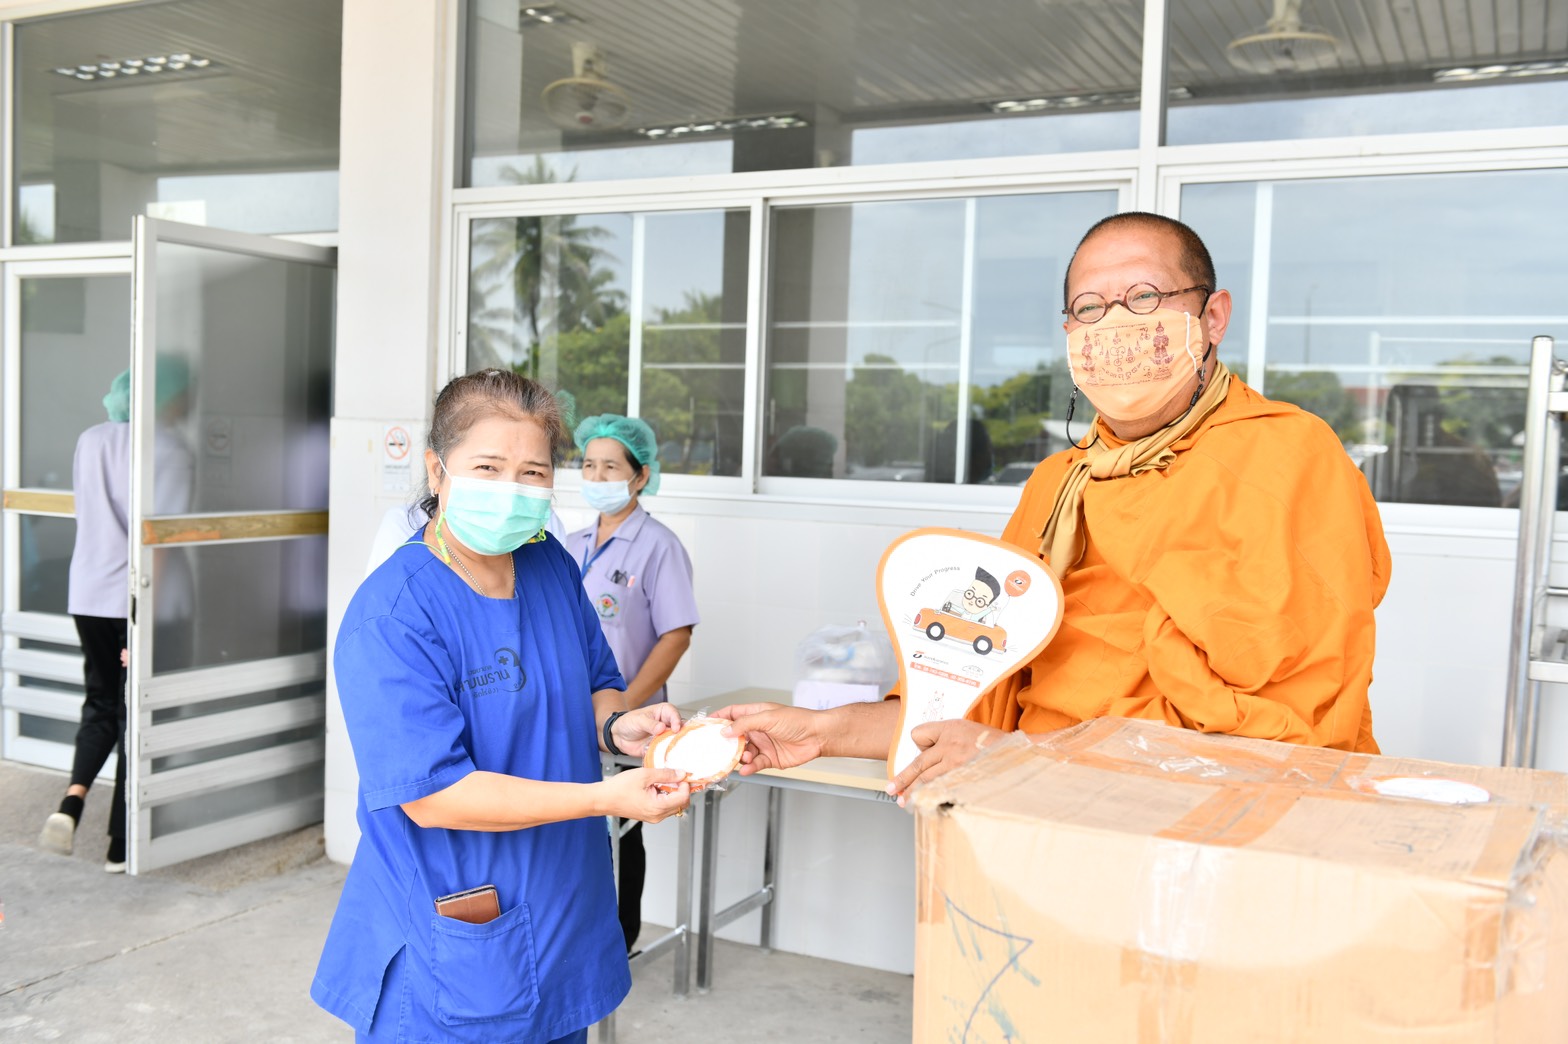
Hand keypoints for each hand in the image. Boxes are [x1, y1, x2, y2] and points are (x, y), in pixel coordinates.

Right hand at [600, 768, 690, 823]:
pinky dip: (664, 795)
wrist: (603, 799)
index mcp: (658, 807)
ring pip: (673, 805)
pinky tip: (655, 786)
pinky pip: (664, 806)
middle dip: (681, 788)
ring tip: (660, 780)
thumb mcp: (644, 775)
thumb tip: (681, 774)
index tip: (681, 774)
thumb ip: (665, 774)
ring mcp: (653, 817)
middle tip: (674, 776)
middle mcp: (657, 815)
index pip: (683, 798)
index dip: (685, 784)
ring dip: (672, 792)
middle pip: (681, 803)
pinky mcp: (649, 814)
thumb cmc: (618, 789)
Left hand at [611, 703, 681, 756]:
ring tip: (673, 751)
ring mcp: (664, 737)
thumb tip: (661, 727)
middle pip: (679, 729)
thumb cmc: (628, 722)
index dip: (677, 721)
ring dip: (674, 746)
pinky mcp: (660, 748)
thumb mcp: (638, 720)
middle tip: (678, 741)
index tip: (675, 729)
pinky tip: (668, 758)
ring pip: (675, 741)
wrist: (618, 736)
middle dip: (680, 735)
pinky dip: (667, 755)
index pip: (674, 714)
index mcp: (664, 712)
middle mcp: (667, 724)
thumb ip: (650, 724)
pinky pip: (666, 752)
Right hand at [711, 702, 823, 773]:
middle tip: (717, 750)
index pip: (732, 714)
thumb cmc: (797, 721)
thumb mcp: (767, 717)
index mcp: (756, 714)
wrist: (818, 736)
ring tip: (744, 758)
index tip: (705, 726)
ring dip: (740, 757)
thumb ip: (744, 724)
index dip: (719, 719)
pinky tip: (747, 770)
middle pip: (734, 737)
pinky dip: (749, 768)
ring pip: (743, 753)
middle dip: (726, 744)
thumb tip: (725, 730)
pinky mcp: (770, 759)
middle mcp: (757, 729)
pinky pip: (755, 764)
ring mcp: (763, 745)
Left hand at [888, 719, 1004, 803]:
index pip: (918, 735)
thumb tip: (932, 755)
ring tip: (903, 801)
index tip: (923, 753)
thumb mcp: (969, 730)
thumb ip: (949, 740)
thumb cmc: (994, 744)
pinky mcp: (963, 778)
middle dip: (903, 779)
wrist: (1017, 754)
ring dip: (912, 791)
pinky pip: (939, 789)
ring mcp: (956, 763)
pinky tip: (924, 804)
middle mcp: (950, 744)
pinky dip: (930, 797)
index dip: (920, 745)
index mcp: (951, 728)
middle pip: (918, 763)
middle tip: (892, 789)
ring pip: (925, 778)